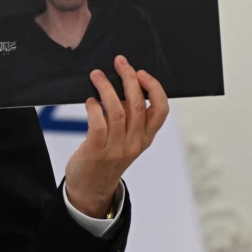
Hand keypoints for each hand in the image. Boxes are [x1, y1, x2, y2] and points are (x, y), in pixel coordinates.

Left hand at [64, 55, 169, 217]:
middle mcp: (135, 142)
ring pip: (116, 111)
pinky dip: (94, 108)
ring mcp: (116, 148)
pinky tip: (89, 100)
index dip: (154, 88)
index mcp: (146, 137)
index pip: (161, 110)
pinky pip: (98, 125)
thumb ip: (129, 118)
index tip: (141, 72)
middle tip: (119, 62)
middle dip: (129, 79)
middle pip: (137, 104)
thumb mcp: (127, 140)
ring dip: (106, 88)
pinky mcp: (96, 151)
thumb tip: (121, 87)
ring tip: (97, 75)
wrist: (91, 188)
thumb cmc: (107, 157)